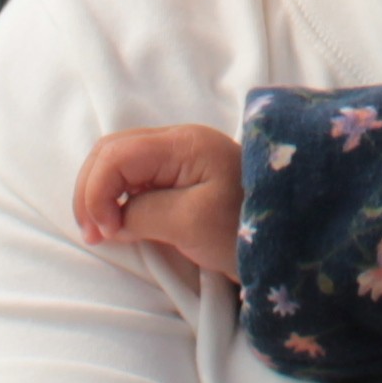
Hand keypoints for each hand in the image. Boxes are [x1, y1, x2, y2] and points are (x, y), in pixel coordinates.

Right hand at [70, 122, 244, 277]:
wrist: (289, 241)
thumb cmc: (245, 231)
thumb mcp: (192, 224)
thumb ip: (144, 214)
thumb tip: (113, 220)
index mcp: (184, 144)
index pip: (117, 154)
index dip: (99, 191)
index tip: (106, 231)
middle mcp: (177, 141)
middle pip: (111, 152)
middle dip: (91, 191)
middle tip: (92, 234)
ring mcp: (178, 158)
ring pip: (117, 164)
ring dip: (99, 195)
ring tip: (99, 232)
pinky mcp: (178, 177)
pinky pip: (132, 178)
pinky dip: (115, 198)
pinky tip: (115, 223)